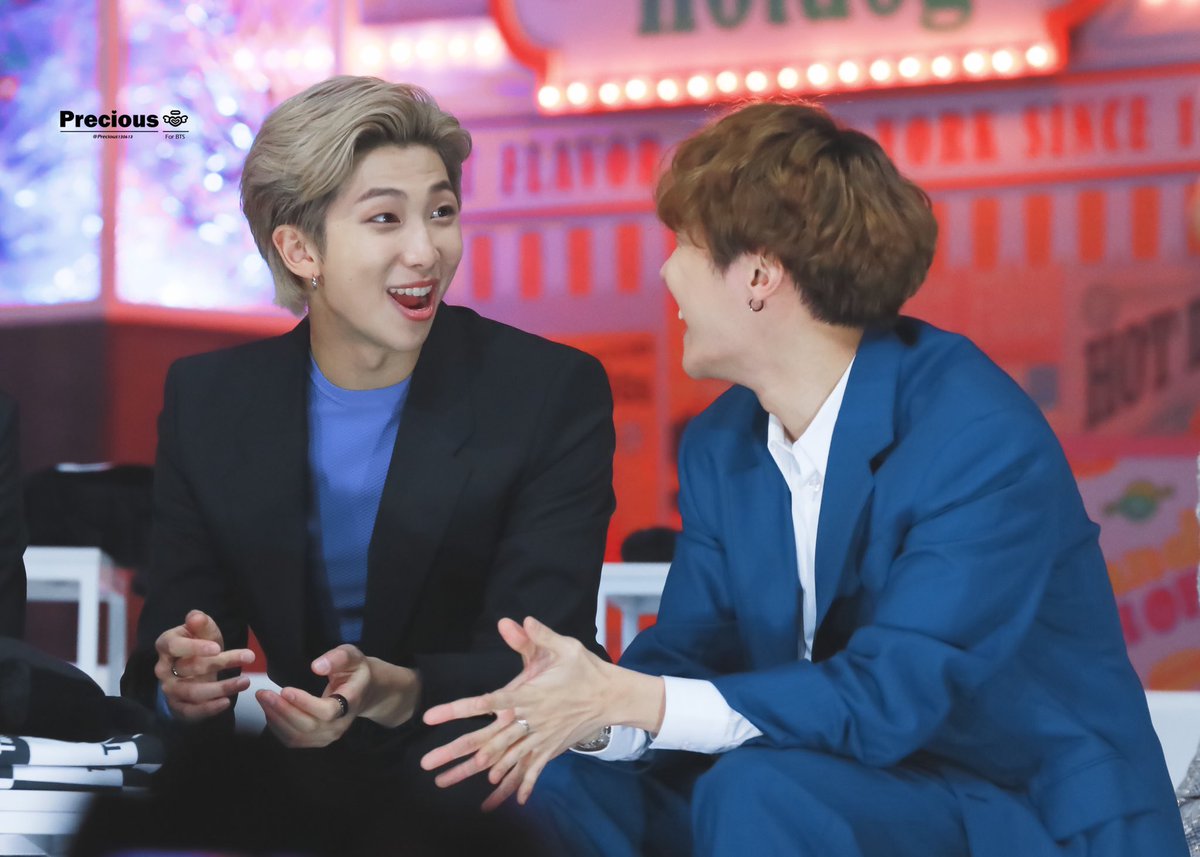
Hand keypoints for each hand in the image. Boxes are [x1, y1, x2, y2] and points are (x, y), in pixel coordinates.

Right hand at [154, 609, 254, 720]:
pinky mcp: (178, 706)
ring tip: (245, 681)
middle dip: (221, 663)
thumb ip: (201, 624)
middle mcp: (163, 669)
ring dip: (220, 688)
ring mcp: (170, 689)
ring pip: (192, 692)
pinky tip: (226, 702)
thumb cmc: (198, 645)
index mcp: (166, 645)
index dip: (195, 647)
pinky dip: (209, 709)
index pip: (175, 646)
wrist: (190, 669)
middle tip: (250, 657)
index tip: (217, 648)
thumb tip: (195, 617)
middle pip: (190, 668)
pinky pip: (191, 711)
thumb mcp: (203, 631)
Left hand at [259, 644, 419, 748]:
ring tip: (263, 700)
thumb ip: (337, 658)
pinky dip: (278, 727)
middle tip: (263, 694)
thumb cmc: (355, 671)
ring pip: (298, 736)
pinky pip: (293, 740)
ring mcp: (328, 736)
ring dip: (276, 719)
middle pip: (308, 726)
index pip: (327, 711)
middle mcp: (340, 725)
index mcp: (350, 702)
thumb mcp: (352, 656)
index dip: (305, 703)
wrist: (364, 691)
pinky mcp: (317, 740)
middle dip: (282, 710)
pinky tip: (270, 711)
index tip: (285, 690)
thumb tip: (316, 666)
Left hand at [420, 616, 622, 809]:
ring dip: (473, 772)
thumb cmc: (586, 669)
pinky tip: (507, 800)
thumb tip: (516, 620)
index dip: (458, 709)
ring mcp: (541, 738)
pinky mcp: (552, 748)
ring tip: (447, 782)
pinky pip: (531, 770)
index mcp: (528, 695)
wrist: (613, 696)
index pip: (487, 702)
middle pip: (487, 739)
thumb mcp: (564, 646)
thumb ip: (537, 636)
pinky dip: (519, 785)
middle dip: (454, 752)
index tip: (431, 716)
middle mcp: (530, 720)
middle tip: (426, 762)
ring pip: (503, 759)